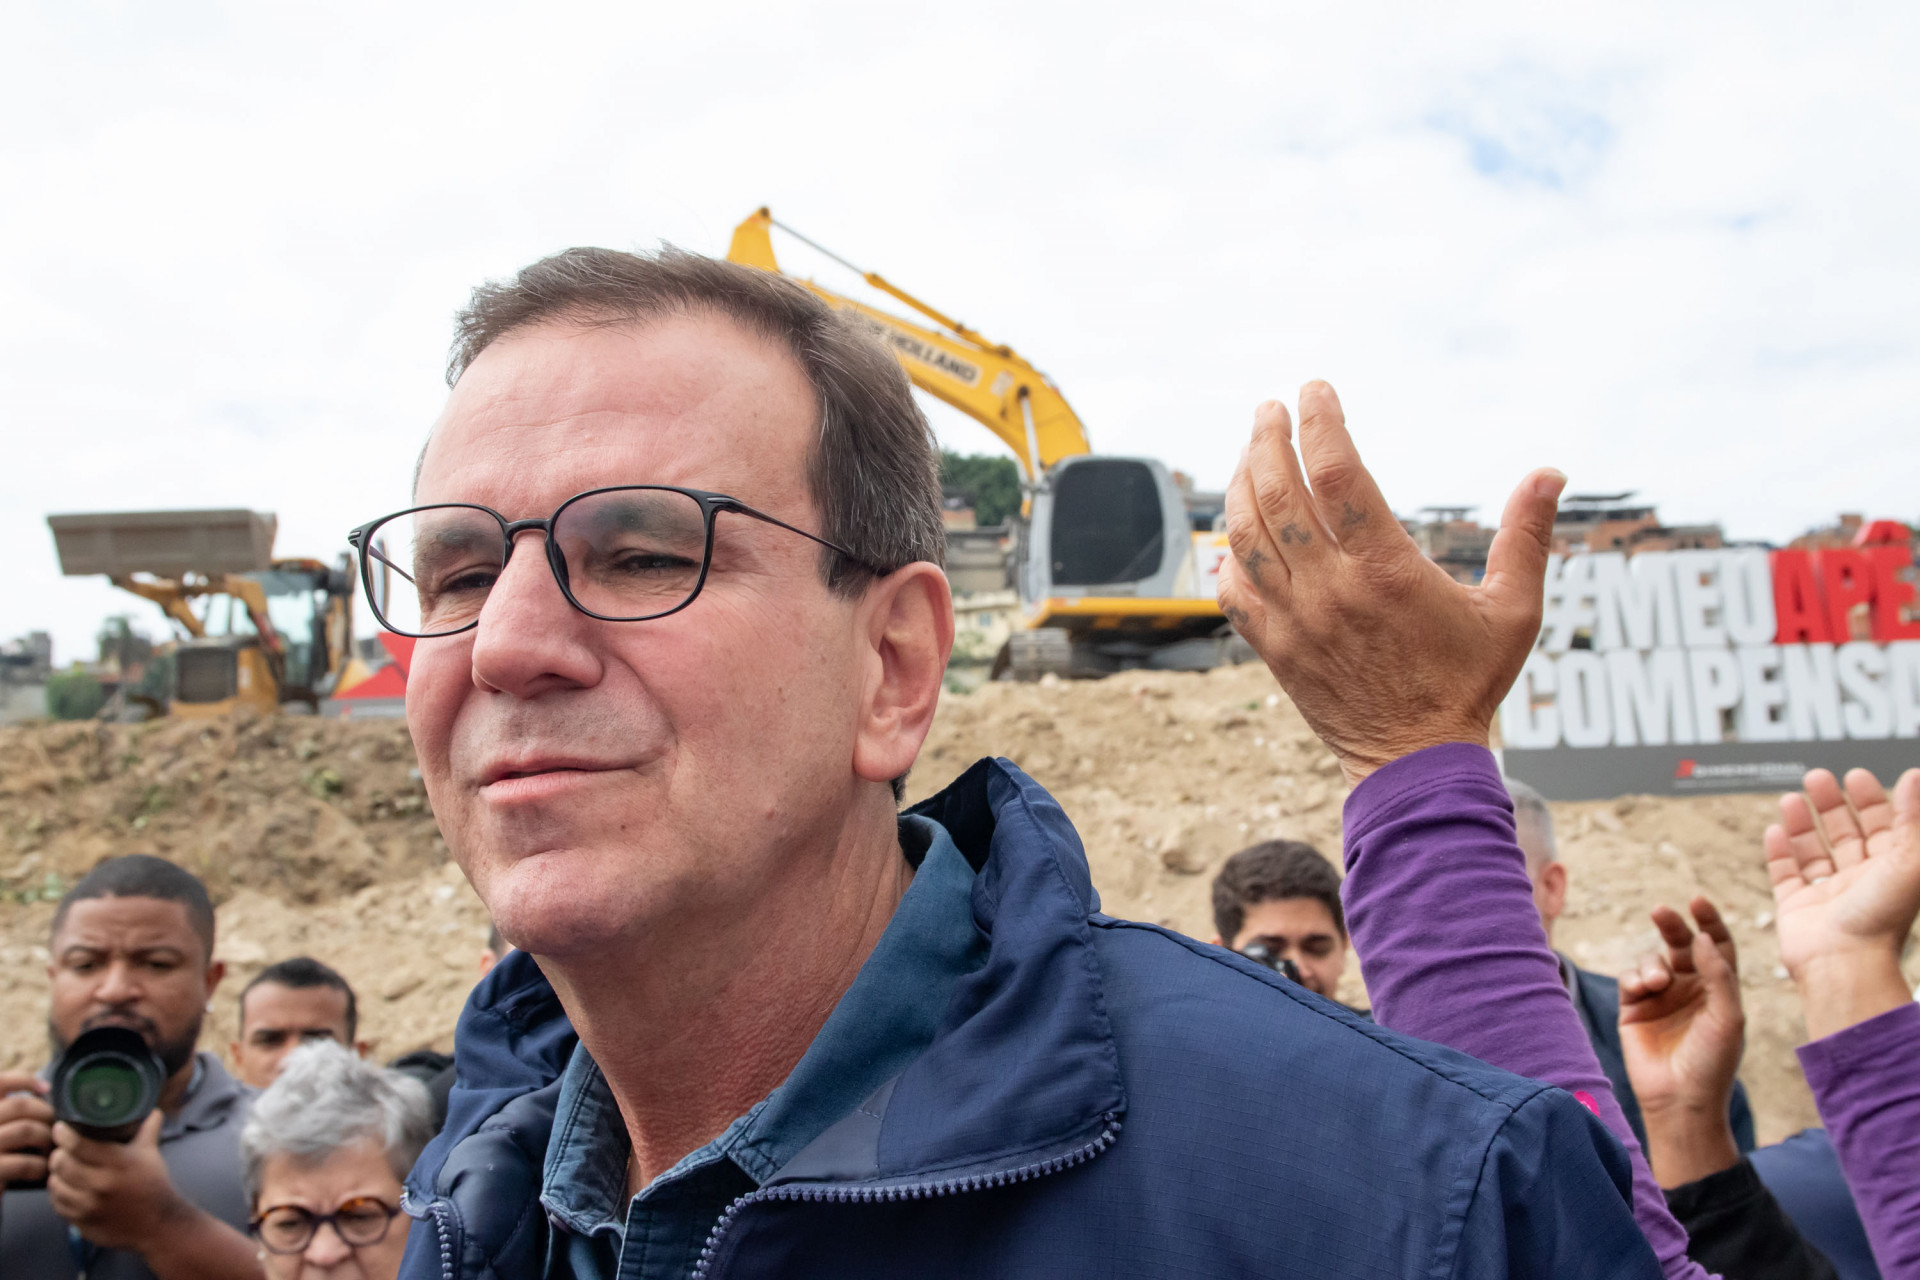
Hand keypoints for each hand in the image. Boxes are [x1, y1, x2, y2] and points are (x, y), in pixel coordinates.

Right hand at [0, 1073, 54, 1189]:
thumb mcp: (0, 1129)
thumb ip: (10, 1112)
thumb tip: (43, 1091)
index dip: (23, 1079)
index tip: (45, 1089)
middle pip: (19, 1105)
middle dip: (46, 1113)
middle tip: (56, 1126)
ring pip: (26, 1129)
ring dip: (46, 1138)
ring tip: (50, 1148)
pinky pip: (24, 1163)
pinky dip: (39, 1165)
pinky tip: (41, 1169)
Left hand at [46, 1110, 186, 1248]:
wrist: (158, 1223)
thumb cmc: (153, 1184)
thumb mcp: (151, 1153)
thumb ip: (148, 1129)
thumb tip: (152, 1109)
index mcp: (117, 1163)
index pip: (77, 1145)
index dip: (63, 1134)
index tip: (60, 1128)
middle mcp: (100, 1185)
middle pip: (61, 1164)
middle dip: (57, 1154)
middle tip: (60, 1150)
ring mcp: (89, 1206)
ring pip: (55, 1185)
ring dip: (55, 1175)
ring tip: (61, 1170)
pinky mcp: (82, 1222)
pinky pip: (58, 1205)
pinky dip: (58, 1195)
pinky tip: (66, 1189)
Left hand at [1217, 384, 1566, 782]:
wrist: (1416, 762)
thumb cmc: (1469, 682)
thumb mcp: (1513, 609)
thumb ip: (1527, 537)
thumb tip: (1550, 472)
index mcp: (1387, 571)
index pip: (1338, 475)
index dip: (1321, 422)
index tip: (1315, 389)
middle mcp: (1332, 590)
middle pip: (1279, 495)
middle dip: (1267, 440)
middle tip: (1270, 409)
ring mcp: (1295, 621)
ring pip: (1247, 536)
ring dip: (1241, 485)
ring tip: (1249, 451)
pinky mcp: (1274, 650)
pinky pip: (1234, 592)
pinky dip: (1227, 556)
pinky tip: (1232, 532)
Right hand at [1617, 898, 1744, 1186]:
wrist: (1679, 1099)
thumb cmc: (1713, 1062)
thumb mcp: (1728, 1017)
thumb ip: (1719, 974)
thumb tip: (1702, 937)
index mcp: (1719, 989)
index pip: (1716, 946)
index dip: (1709, 921)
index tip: (1697, 901)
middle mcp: (1690, 988)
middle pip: (1681, 944)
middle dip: (1672, 926)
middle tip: (1662, 911)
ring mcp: (1661, 997)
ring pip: (1652, 959)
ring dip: (1653, 964)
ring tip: (1657, 983)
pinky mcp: (1633, 1008)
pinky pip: (1630, 978)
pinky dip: (1635, 978)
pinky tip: (1642, 991)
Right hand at [1765, 766, 1919, 1039]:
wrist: (1844, 963)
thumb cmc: (1882, 918)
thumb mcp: (1908, 860)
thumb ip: (1913, 818)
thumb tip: (1914, 776)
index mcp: (1891, 873)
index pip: (1883, 829)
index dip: (1872, 801)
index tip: (1856, 776)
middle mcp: (1861, 882)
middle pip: (1846, 835)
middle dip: (1832, 804)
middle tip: (1817, 778)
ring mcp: (1827, 895)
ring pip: (1813, 851)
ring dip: (1802, 823)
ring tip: (1792, 798)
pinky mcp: (1796, 908)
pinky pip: (1786, 874)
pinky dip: (1780, 851)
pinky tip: (1775, 830)